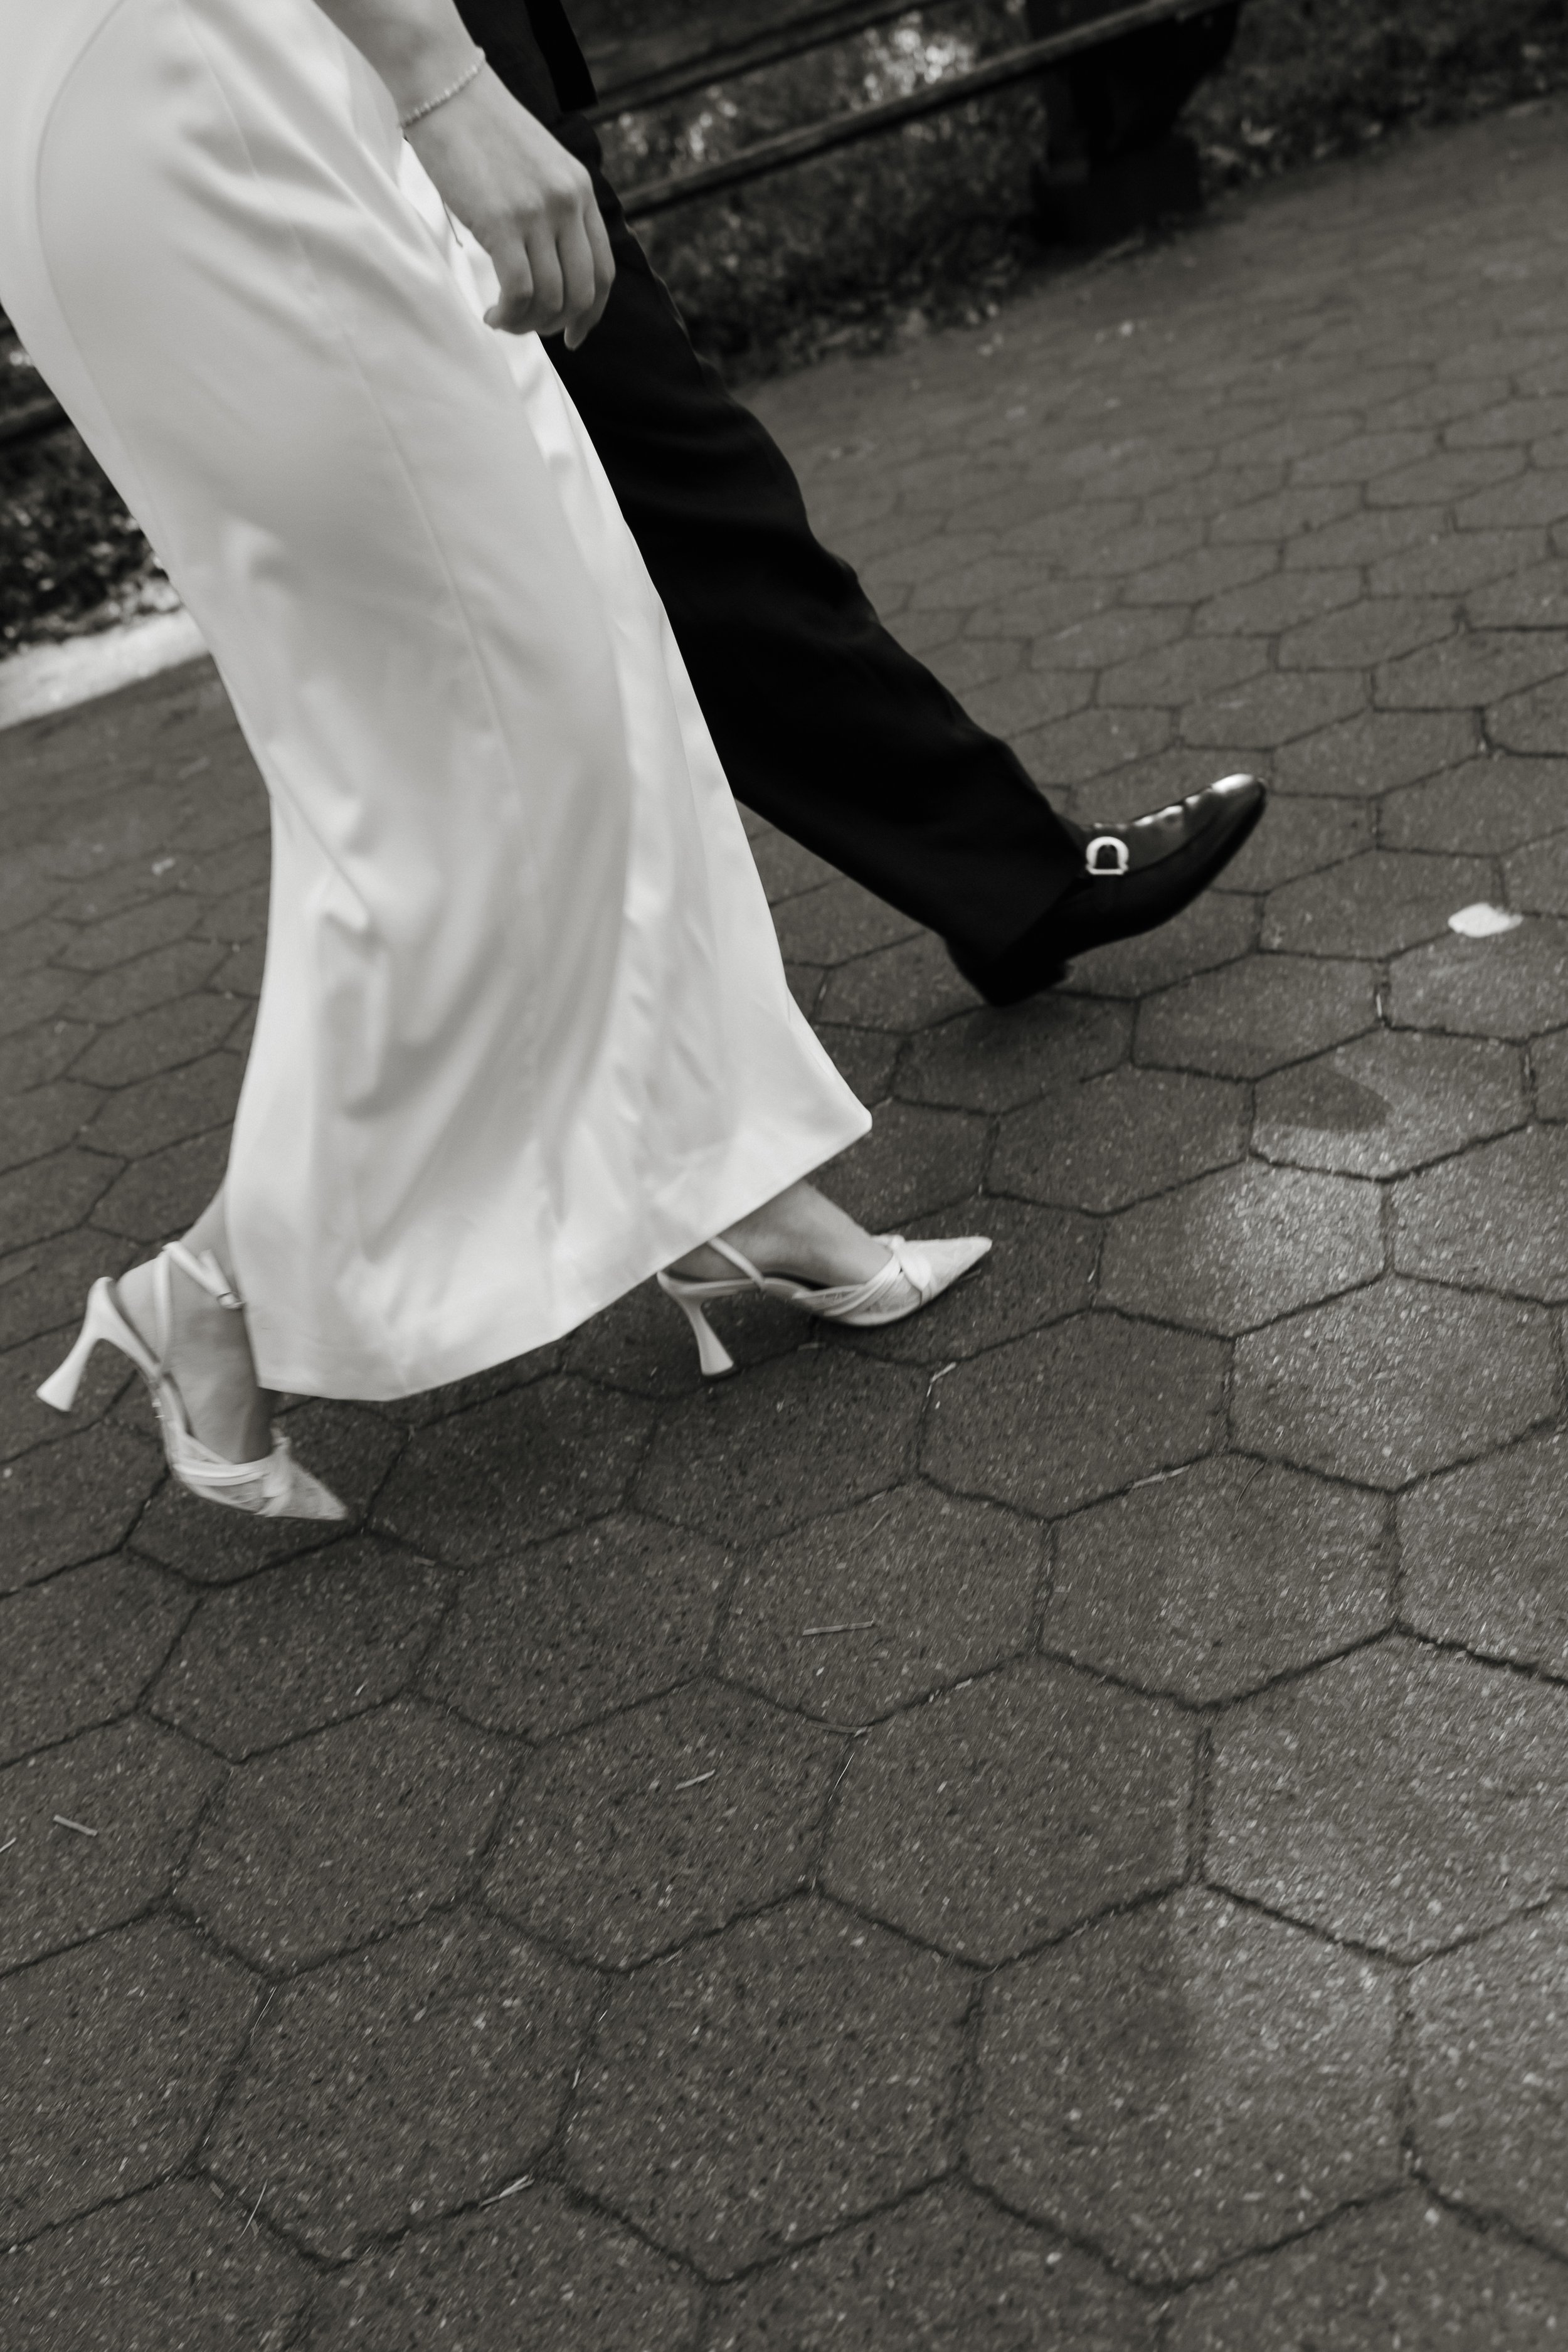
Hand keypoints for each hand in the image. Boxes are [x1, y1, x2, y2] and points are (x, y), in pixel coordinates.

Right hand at [406, 67, 613, 346]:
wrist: (445, 86)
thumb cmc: (480, 130)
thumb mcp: (536, 167)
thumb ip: (551, 208)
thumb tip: (548, 264)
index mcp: (580, 191)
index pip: (603, 271)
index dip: (593, 314)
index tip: (575, 335)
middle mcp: (567, 204)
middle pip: (581, 293)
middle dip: (558, 324)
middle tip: (530, 328)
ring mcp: (537, 213)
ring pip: (549, 298)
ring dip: (527, 323)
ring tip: (503, 319)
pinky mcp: (502, 222)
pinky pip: (518, 292)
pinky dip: (508, 315)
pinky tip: (492, 313)